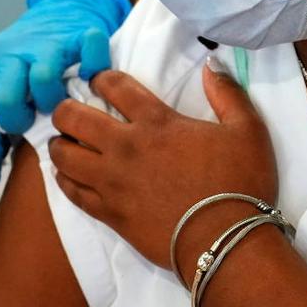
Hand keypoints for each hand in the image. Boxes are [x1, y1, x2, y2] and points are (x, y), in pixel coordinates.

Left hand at [0, 0, 130, 189]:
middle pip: (6, 98)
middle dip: (19, 120)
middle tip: (32, 123)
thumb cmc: (31, 59)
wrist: (63, 8)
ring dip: (54, 101)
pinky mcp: (82, 35)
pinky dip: (94, 71)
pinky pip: (89, 55)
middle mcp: (16, 52)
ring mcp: (50, 43)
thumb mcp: (3, 84)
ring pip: (43, 81)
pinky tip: (91, 81)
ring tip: (60, 105)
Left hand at [47, 60, 277, 280]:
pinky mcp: (110, 214)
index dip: (100, 78)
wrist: (227, 242)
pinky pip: (73, 192)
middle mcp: (126, 147)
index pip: (114, 87)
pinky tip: (63, 175)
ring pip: (65, 156)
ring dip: (59, 144)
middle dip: (64, 109)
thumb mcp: (248, 130)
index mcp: (156, 122)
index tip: (96, 79)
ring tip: (62, 142)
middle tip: (66, 110)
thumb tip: (212, 64)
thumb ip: (228, 93)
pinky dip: (63, 180)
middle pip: (75, 118)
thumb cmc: (240, 183)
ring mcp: (113, 182)